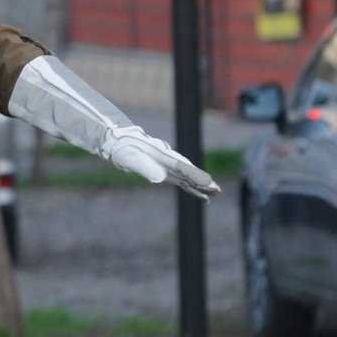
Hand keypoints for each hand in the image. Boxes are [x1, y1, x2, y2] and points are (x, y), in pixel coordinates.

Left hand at [99, 126, 219, 199]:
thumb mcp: (132, 158)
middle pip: (189, 172)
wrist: (119, 143)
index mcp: (163, 155)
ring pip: (187, 177)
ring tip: (214, 192)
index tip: (207, 182)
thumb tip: (160, 178)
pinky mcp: (165, 171)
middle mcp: (169, 160)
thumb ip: (145, 167)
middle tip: (216, 189)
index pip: (181, 167)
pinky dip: (191, 187)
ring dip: (199, 185)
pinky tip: (200, 194)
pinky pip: (181, 180)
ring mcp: (168, 165)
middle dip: (202, 181)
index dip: (194, 175)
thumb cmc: (125, 149)